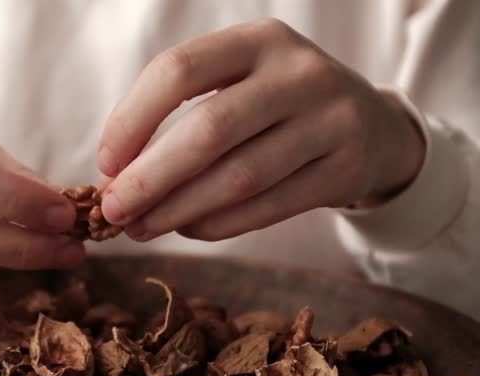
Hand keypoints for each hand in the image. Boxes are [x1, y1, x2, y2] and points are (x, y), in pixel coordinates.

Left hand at [96, 19, 424, 241]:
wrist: (373, 127)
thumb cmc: (279, 107)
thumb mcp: (240, 84)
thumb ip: (181, 116)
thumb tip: (116, 175)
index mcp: (258, 41)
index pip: (179, 70)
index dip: (132, 119)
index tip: (106, 163)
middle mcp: (298, 73)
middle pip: (208, 130)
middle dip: (150, 177)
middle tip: (114, 210)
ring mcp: (330, 121)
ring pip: (239, 177)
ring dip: (179, 210)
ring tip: (142, 227)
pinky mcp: (345, 170)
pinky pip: (268, 207)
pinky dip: (219, 224)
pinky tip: (188, 230)